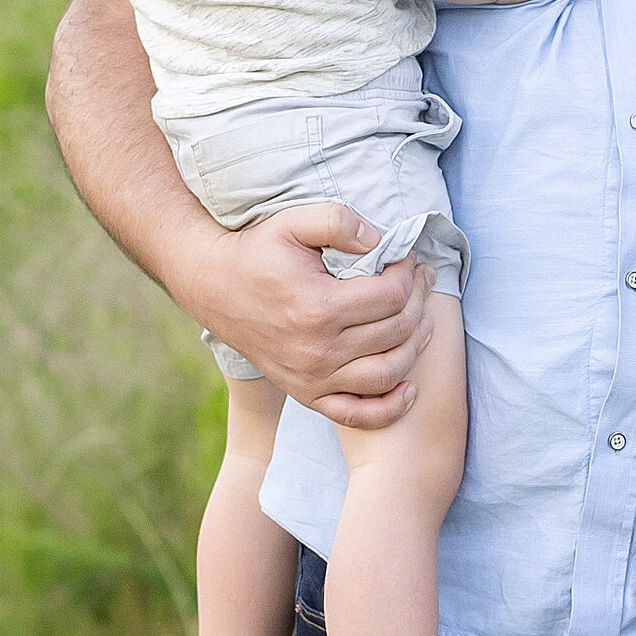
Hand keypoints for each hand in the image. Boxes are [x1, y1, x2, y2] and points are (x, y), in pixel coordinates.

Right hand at [195, 201, 435, 427]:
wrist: (213, 287)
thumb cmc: (256, 252)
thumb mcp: (292, 222)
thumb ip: (338, 221)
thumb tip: (381, 240)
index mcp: (319, 307)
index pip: (392, 295)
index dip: (409, 274)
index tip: (407, 259)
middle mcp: (319, 349)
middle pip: (396, 331)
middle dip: (419, 302)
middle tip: (422, 282)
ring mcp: (313, 378)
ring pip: (388, 373)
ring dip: (415, 348)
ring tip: (422, 323)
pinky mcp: (306, 394)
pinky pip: (358, 414)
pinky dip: (390, 407)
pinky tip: (409, 387)